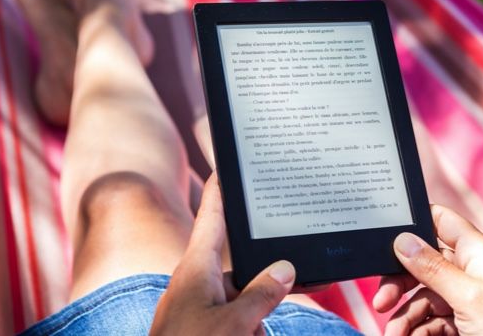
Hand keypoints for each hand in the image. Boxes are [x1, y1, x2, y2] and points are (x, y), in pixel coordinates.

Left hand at [150, 173, 294, 334]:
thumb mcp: (233, 325)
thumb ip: (262, 295)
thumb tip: (284, 269)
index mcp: (197, 269)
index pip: (213, 217)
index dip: (222, 189)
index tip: (228, 163)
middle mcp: (200, 283)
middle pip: (246, 271)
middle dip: (263, 294)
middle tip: (273, 305)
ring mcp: (202, 309)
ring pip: (248, 305)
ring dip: (254, 326)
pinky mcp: (207, 328)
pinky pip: (239, 323)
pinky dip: (247, 333)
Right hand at [372, 205, 482, 335]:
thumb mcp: (467, 296)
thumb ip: (433, 267)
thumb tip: (403, 239)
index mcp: (478, 251)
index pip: (441, 221)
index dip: (414, 223)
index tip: (385, 236)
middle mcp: (472, 270)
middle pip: (424, 264)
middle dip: (400, 282)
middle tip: (382, 301)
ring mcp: (469, 297)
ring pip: (425, 296)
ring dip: (406, 315)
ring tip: (394, 333)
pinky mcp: (467, 321)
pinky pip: (433, 319)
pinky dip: (418, 329)